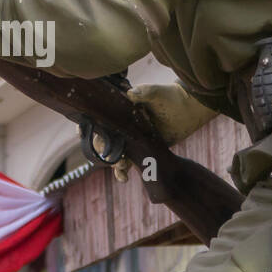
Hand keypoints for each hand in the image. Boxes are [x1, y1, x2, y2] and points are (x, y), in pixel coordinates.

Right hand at [96, 82, 220, 182]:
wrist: (189, 111)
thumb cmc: (172, 97)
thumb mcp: (157, 93)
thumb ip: (145, 92)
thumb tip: (130, 93)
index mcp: (123, 109)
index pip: (100, 118)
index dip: (89, 126)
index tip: (82, 132)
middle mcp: (124, 124)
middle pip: (104, 139)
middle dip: (104, 150)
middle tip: (113, 157)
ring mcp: (132, 138)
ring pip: (114, 153)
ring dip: (114, 163)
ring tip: (122, 170)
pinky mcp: (142, 149)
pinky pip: (128, 162)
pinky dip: (122, 171)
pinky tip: (124, 178)